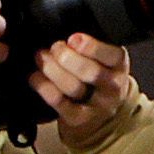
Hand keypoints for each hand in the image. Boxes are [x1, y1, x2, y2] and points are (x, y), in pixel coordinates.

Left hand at [31, 33, 143, 152]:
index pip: (113, 56)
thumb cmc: (96, 79)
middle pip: (92, 72)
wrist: (102, 116)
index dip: (93, 47)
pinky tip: (35, 76)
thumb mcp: (103, 59)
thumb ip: (88, 46)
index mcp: (119, 65)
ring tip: (40, 57)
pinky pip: (59, 102)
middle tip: (54, 47)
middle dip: (67, 57)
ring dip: (52, 70)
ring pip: (73, 87)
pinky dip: (43, 86)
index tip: (73, 38)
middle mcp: (112, 87)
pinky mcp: (78, 119)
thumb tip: (63, 34)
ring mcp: (97, 106)